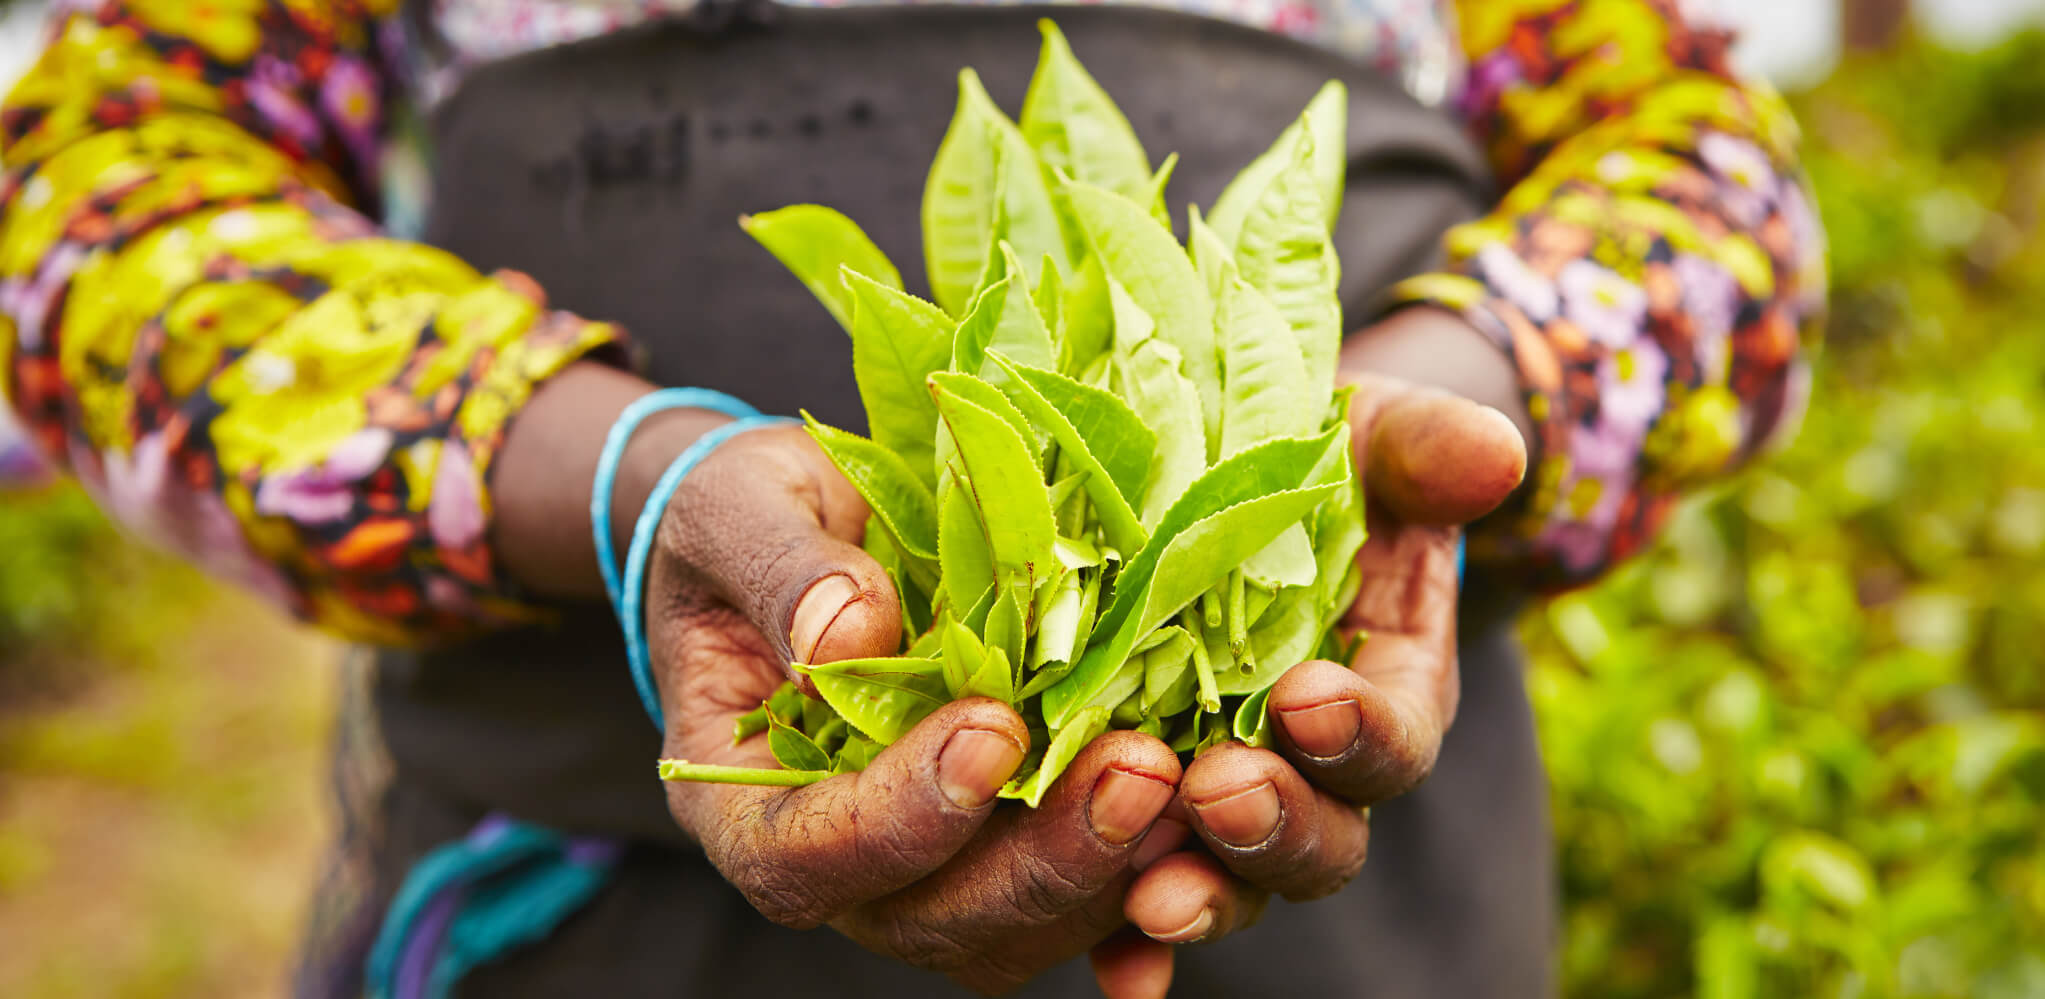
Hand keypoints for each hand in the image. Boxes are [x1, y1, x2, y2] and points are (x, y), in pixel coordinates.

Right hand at [643, 422, 1187, 994]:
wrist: (799, 526)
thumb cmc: (745, 520)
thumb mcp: (735, 510)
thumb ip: (780, 570)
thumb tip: (846, 632)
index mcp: (747, 801)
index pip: (808, 858)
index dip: (900, 817)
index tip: (988, 731)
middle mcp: (842, 860)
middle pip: (934, 917)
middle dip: (1043, 856)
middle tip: (1137, 770)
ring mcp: (933, 863)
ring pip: (1021, 924)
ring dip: (1112, 871)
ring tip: (1192, 782)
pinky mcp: (1011, 839)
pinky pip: (1081, 903)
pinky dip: (1146, 895)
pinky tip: (1209, 850)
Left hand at [1116, 309, 1528, 962]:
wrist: (1214, 485)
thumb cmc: (1307, 461)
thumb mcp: (1365, 437)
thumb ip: (1428, 450)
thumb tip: (1496, 457)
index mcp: (1381, 690)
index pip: (1390, 739)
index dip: (1359, 733)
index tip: (1308, 700)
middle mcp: (1310, 772)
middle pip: (1318, 838)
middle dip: (1274, 826)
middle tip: (1220, 792)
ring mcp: (1224, 803)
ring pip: (1229, 881)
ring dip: (1199, 895)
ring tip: (1152, 898)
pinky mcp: (1138, 819)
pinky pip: (1135, 901)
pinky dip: (1129, 950)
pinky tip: (1115, 971)